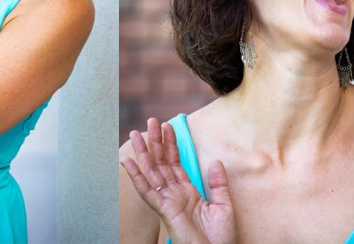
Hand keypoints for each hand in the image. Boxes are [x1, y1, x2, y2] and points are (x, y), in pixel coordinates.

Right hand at [121, 119, 236, 243]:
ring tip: (135, 134)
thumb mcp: (224, 206)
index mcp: (188, 192)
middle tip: (150, 121)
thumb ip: (219, 184)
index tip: (167, 127)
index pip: (176, 164)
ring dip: (144, 153)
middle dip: (156, 142)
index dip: (171, 145)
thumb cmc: (220, 239)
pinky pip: (147, 191)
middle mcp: (175, 195)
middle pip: (162, 163)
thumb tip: (215, 161)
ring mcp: (168, 202)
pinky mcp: (163, 210)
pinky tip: (129, 162)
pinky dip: (137, 176)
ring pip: (152, 172)